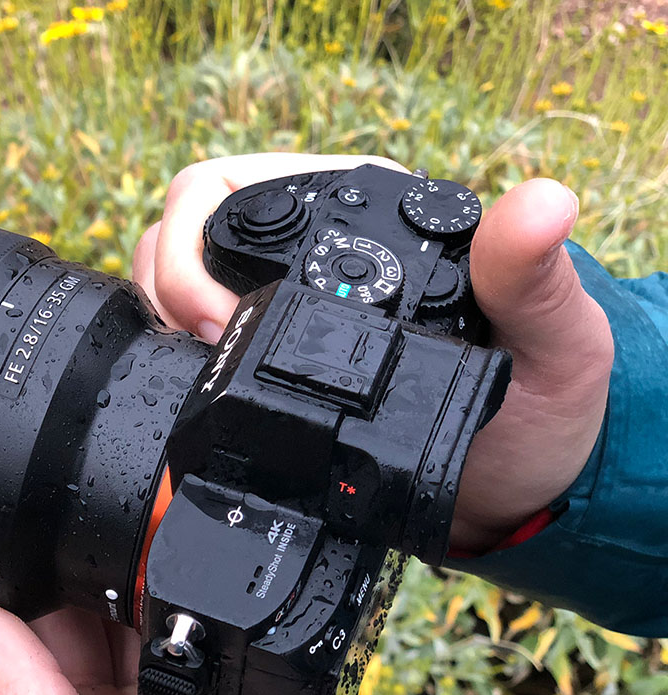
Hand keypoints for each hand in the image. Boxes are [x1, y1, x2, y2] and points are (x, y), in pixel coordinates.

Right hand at [133, 154, 613, 551]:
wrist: (513, 492)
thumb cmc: (537, 410)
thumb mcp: (552, 346)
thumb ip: (534, 280)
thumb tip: (540, 204)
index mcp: (361, 213)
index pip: (229, 185)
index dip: (193, 242)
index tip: (213, 318)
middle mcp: (307, 249)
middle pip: (181, 231)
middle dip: (167, 285)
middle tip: (201, 351)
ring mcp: (276, 304)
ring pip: (169, 281)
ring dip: (160, 319)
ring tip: (195, 373)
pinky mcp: (261, 360)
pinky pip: (184, 342)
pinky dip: (170, 360)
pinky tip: (195, 392)